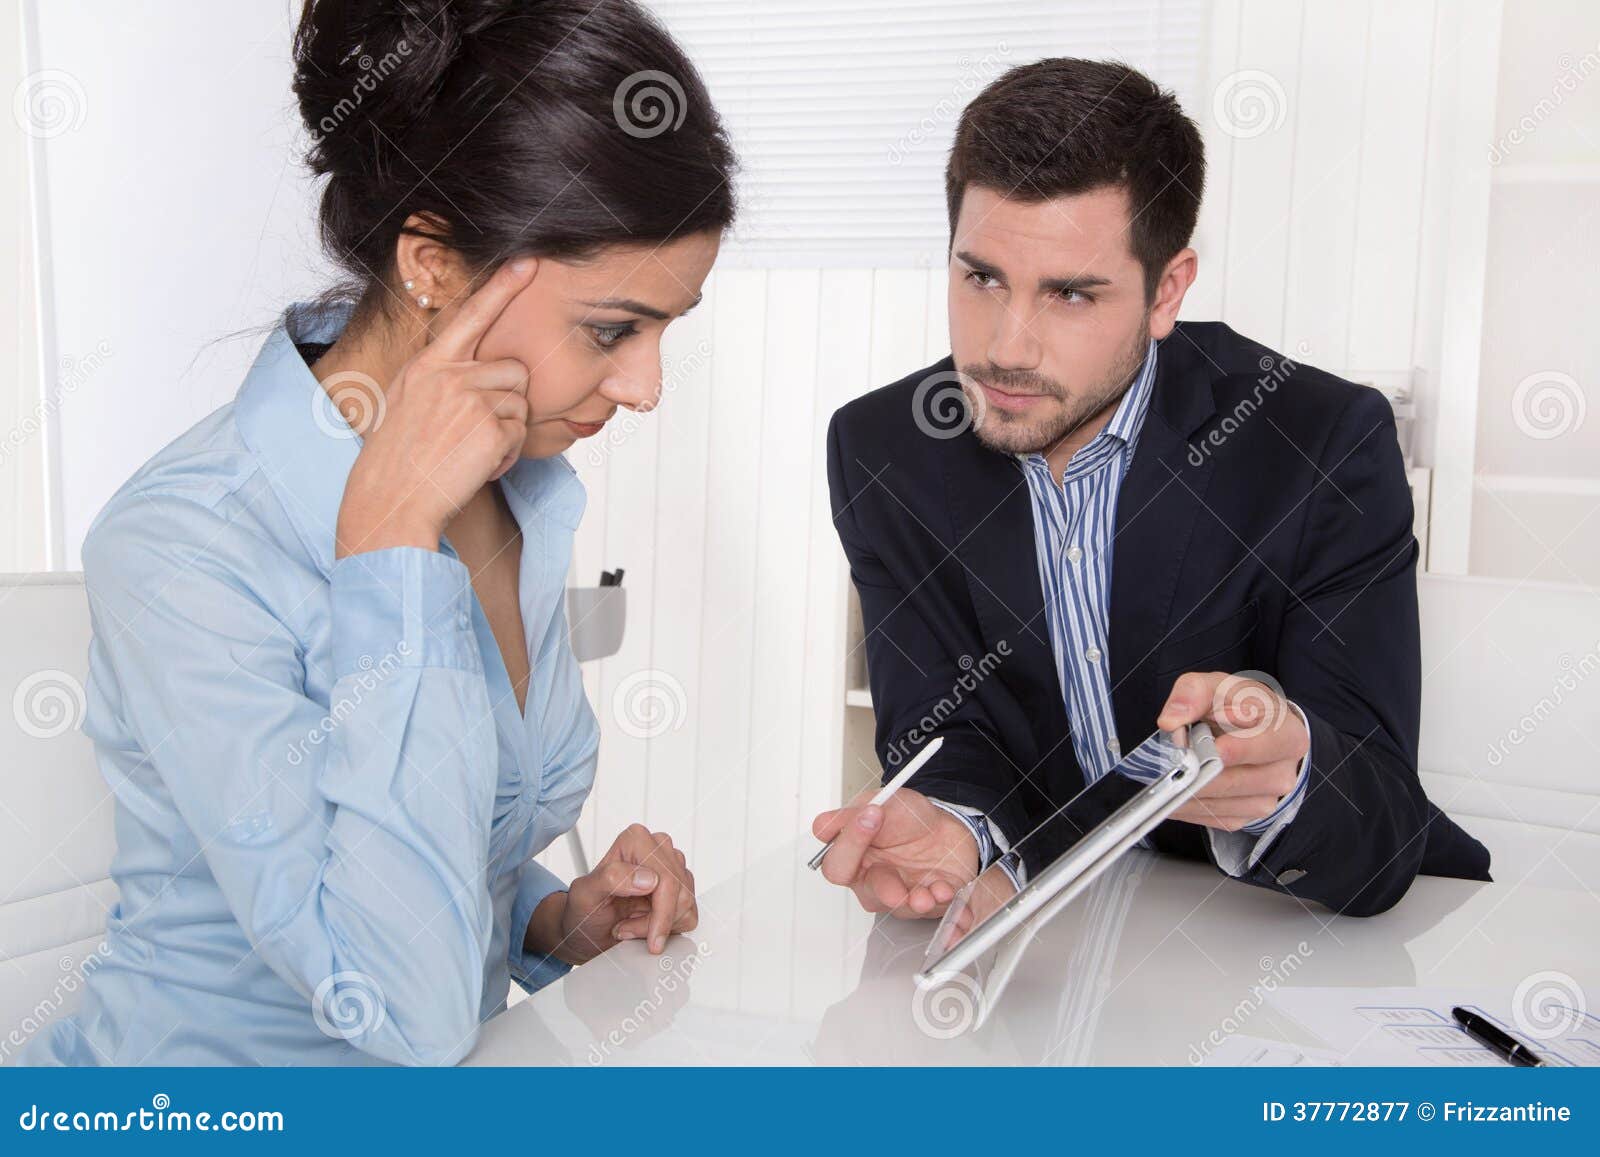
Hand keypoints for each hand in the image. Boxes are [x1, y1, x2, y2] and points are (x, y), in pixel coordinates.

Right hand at [335, 258, 537, 556]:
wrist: (392, 498)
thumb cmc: (400, 458)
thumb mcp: (409, 401)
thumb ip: (442, 378)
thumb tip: (482, 370)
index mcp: (429, 364)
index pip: (471, 315)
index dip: (503, 287)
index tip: (528, 262)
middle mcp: (450, 374)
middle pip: (515, 371)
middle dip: (509, 401)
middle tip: (476, 431)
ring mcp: (472, 399)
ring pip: (521, 405)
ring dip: (507, 433)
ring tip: (469, 452)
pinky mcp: (491, 427)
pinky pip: (520, 435)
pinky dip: (506, 457)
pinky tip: (475, 467)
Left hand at [527, 824, 696, 964]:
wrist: (589, 927)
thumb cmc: (583, 910)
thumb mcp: (585, 894)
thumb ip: (611, 878)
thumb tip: (648, 878)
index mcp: (636, 840)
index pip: (666, 879)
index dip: (661, 913)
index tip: (650, 937)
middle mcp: (657, 848)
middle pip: (680, 893)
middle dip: (656, 921)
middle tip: (626, 929)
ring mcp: (671, 866)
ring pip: (686, 904)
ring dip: (660, 925)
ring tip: (630, 926)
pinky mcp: (680, 887)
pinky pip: (689, 913)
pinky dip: (669, 928)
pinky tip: (646, 925)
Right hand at [810, 788, 979, 918]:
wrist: (948, 822)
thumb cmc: (909, 817)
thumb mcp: (881, 803)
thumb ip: (852, 814)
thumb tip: (824, 826)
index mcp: (856, 859)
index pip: (838, 867)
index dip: (849, 845)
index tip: (869, 817)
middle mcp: (876, 881)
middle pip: (871, 896)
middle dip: (886, 891)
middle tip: (896, 886)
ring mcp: (904, 893)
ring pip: (904, 908)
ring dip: (917, 901)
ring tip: (929, 893)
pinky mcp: (932, 899)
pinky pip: (938, 909)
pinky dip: (944, 902)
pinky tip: (945, 890)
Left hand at [1156, 671, 1308, 831]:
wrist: (1252, 732)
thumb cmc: (1239, 706)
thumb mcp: (1220, 686)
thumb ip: (1194, 693)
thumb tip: (1171, 721)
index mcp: (1288, 735)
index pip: (1267, 745)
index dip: (1239, 747)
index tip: (1215, 747)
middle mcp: (1282, 773)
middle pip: (1235, 780)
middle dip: (1198, 770)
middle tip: (1171, 760)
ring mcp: (1265, 800)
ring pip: (1218, 802)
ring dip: (1186, 789)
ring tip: (1165, 772)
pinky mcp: (1243, 817)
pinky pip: (1209, 816)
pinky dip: (1185, 805)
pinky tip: (1172, 789)